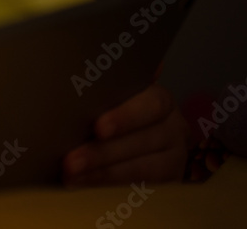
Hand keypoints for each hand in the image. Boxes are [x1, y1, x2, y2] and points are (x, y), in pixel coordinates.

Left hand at [62, 83, 192, 186]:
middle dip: (103, 152)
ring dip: (102, 174)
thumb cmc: (117, 112)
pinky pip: (141, 188)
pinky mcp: (170, 183)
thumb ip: (109, 85)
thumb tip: (112, 58)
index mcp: (161, 100)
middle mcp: (175, 127)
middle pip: (143, 140)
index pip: (151, 104)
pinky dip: (110, 188)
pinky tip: (84, 186)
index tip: (98, 127)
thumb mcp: (115, 96)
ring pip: (142, 168)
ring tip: (71, 176)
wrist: (142, 143)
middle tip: (71, 161)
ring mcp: (175, 157)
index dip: (126, 116)